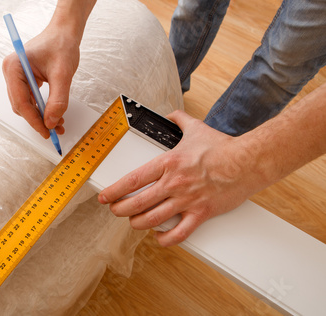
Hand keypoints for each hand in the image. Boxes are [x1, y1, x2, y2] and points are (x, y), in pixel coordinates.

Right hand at [2, 24, 79, 138]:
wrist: (64, 33)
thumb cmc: (61, 45)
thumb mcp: (63, 74)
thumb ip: (58, 100)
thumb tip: (51, 122)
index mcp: (14, 67)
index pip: (21, 101)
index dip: (34, 120)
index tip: (47, 132)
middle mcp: (11, 73)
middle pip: (21, 106)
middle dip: (38, 120)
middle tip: (55, 130)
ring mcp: (16, 77)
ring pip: (26, 106)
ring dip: (41, 117)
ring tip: (58, 124)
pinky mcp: (24, 81)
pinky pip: (31, 100)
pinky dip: (42, 109)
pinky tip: (54, 115)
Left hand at [98, 110, 265, 246]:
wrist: (248, 162)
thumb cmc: (222, 148)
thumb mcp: (196, 128)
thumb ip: (179, 121)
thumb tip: (172, 114)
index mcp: (168, 163)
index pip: (133, 180)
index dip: (114, 191)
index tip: (105, 196)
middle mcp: (174, 183)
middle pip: (137, 203)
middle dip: (121, 209)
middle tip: (116, 210)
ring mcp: (187, 200)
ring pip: (152, 219)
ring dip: (137, 224)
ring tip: (133, 222)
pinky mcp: (201, 213)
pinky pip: (179, 233)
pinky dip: (165, 239)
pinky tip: (159, 237)